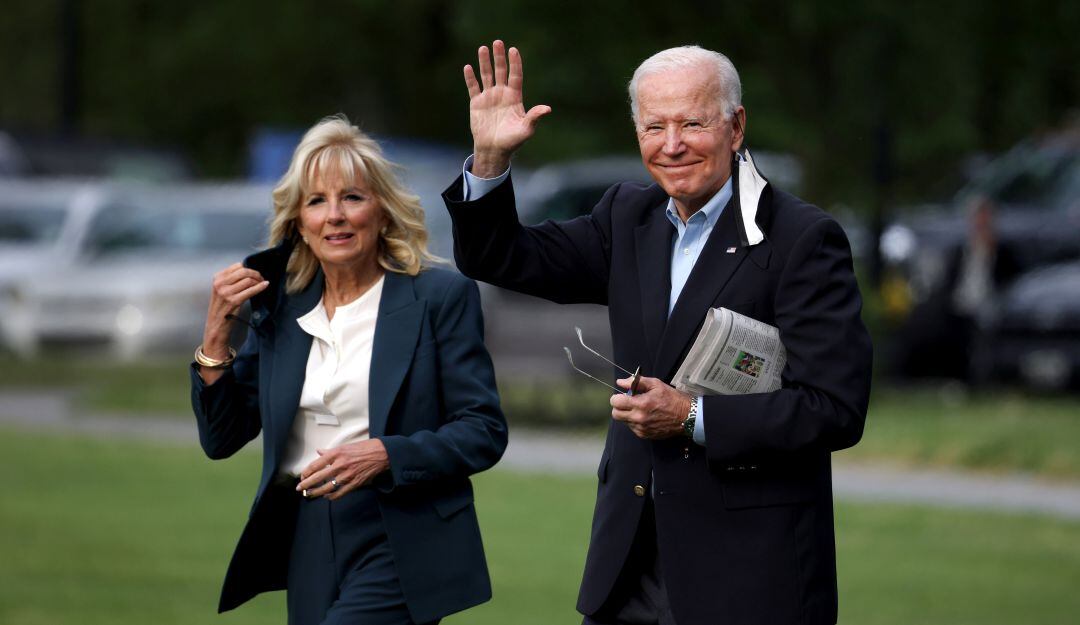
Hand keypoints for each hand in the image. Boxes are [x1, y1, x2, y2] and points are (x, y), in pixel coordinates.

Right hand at [202, 262, 268, 355]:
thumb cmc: (222, 307)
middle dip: (255, 274)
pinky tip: (265, 285)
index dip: (249, 268)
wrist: (216, 325)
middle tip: (261, 278)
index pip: (237, 266)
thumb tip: (250, 272)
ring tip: (262, 284)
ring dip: (258, 281)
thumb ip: (231, 280)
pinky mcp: (234, 301)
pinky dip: (260, 287)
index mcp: (217, 278)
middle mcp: (220, 284)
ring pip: (248, 280)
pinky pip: (251, 290)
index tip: (255, 274)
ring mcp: (226, 292)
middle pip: (244, 271)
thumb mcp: (222, 290)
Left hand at [296, 439, 389, 500]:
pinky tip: (327, 497)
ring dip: (316, 492)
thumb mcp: (345, 446)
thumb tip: (319, 452)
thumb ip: (330, 452)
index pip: (315, 465)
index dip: (306, 472)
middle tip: (299, 488)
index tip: (302, 477)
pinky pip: (339, 493)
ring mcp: (347, 475)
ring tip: (310, 494)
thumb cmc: (363, 448)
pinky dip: (331, 496)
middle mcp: (340, 464)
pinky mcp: (354, 483)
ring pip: (327, 487)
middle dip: (306, 484)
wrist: (381, 454)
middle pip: (318, 477)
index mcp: (336, 453)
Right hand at [464, 39, 550, 176]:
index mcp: (514, 97)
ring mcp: (489, 97)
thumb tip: (547, 109)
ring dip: (484, 62)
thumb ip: (534, 117)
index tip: (513, 50)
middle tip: (498, 42)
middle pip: (501, 71)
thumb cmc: (512, 141)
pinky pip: (473, 87)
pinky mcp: (476, 103)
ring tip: (483, 48)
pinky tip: (468, 67)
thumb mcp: (526, 130)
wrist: (494, 150)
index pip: (515, 76)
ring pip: (486, 75)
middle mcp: (502, 94)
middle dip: (499, 57)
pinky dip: (470, 78)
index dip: (515, 63)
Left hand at [610, 376, 691, 439]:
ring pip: (624, 421)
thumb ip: (636, 382)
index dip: (617, 397)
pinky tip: (646, 417)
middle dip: (619, 407)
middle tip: (629, 403)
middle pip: (616, 414)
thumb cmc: (672, 398)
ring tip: (641, 409)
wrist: (686, 416)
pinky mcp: (644, 435)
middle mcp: (639, 418)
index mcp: (641, 404)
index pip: (615, 402)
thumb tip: (620, 382)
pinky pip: (632, 428)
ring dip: (628, 414)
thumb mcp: (656, 385)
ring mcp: (641, 428)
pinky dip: (635, 422)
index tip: (625, 396)